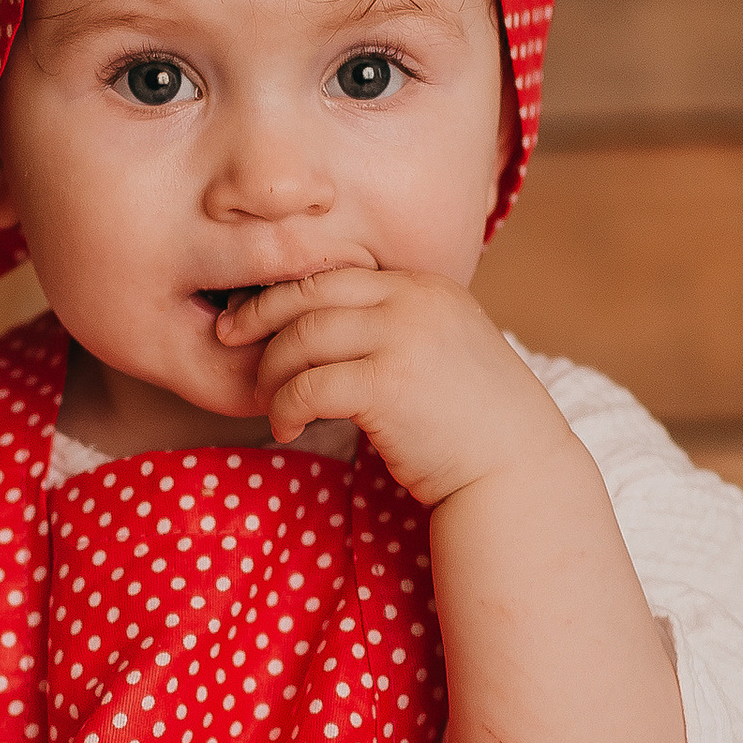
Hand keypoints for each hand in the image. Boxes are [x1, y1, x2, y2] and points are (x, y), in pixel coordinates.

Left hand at [215, 267, 567, 506]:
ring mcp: (402, 339)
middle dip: (257, 317)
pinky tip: (286, 427)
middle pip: (308, 294)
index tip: (248, 316)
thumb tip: (320, 325)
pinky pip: (309, 385)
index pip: (333, 273)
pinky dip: (284, 406)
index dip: (282, 293)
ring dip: (270, 373)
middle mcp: (413, 301)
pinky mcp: (388, 385)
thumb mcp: (439, 348)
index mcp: (423, 286)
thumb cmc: (469, 420)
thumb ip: (393, 325)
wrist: (515, 469)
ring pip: (301, 339)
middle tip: (228, 342)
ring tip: (268, 404)